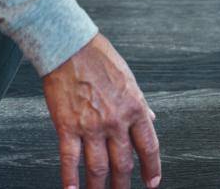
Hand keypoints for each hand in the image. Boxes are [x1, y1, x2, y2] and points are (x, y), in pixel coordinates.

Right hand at [42, 33, 160, 187]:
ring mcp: (91, 126)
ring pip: (99, 168)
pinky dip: (71, 178)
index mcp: (134, 108)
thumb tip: (152, 118)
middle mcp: (115, 121)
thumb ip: (140, 103)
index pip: (149, 147)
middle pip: (123, 164)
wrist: (68, 44)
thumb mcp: (129, 78)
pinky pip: (70, 159)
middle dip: (123, 185)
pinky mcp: (67, 126)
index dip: (152, 169)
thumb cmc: (96, 56)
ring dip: (100, 187)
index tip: (152, 182)